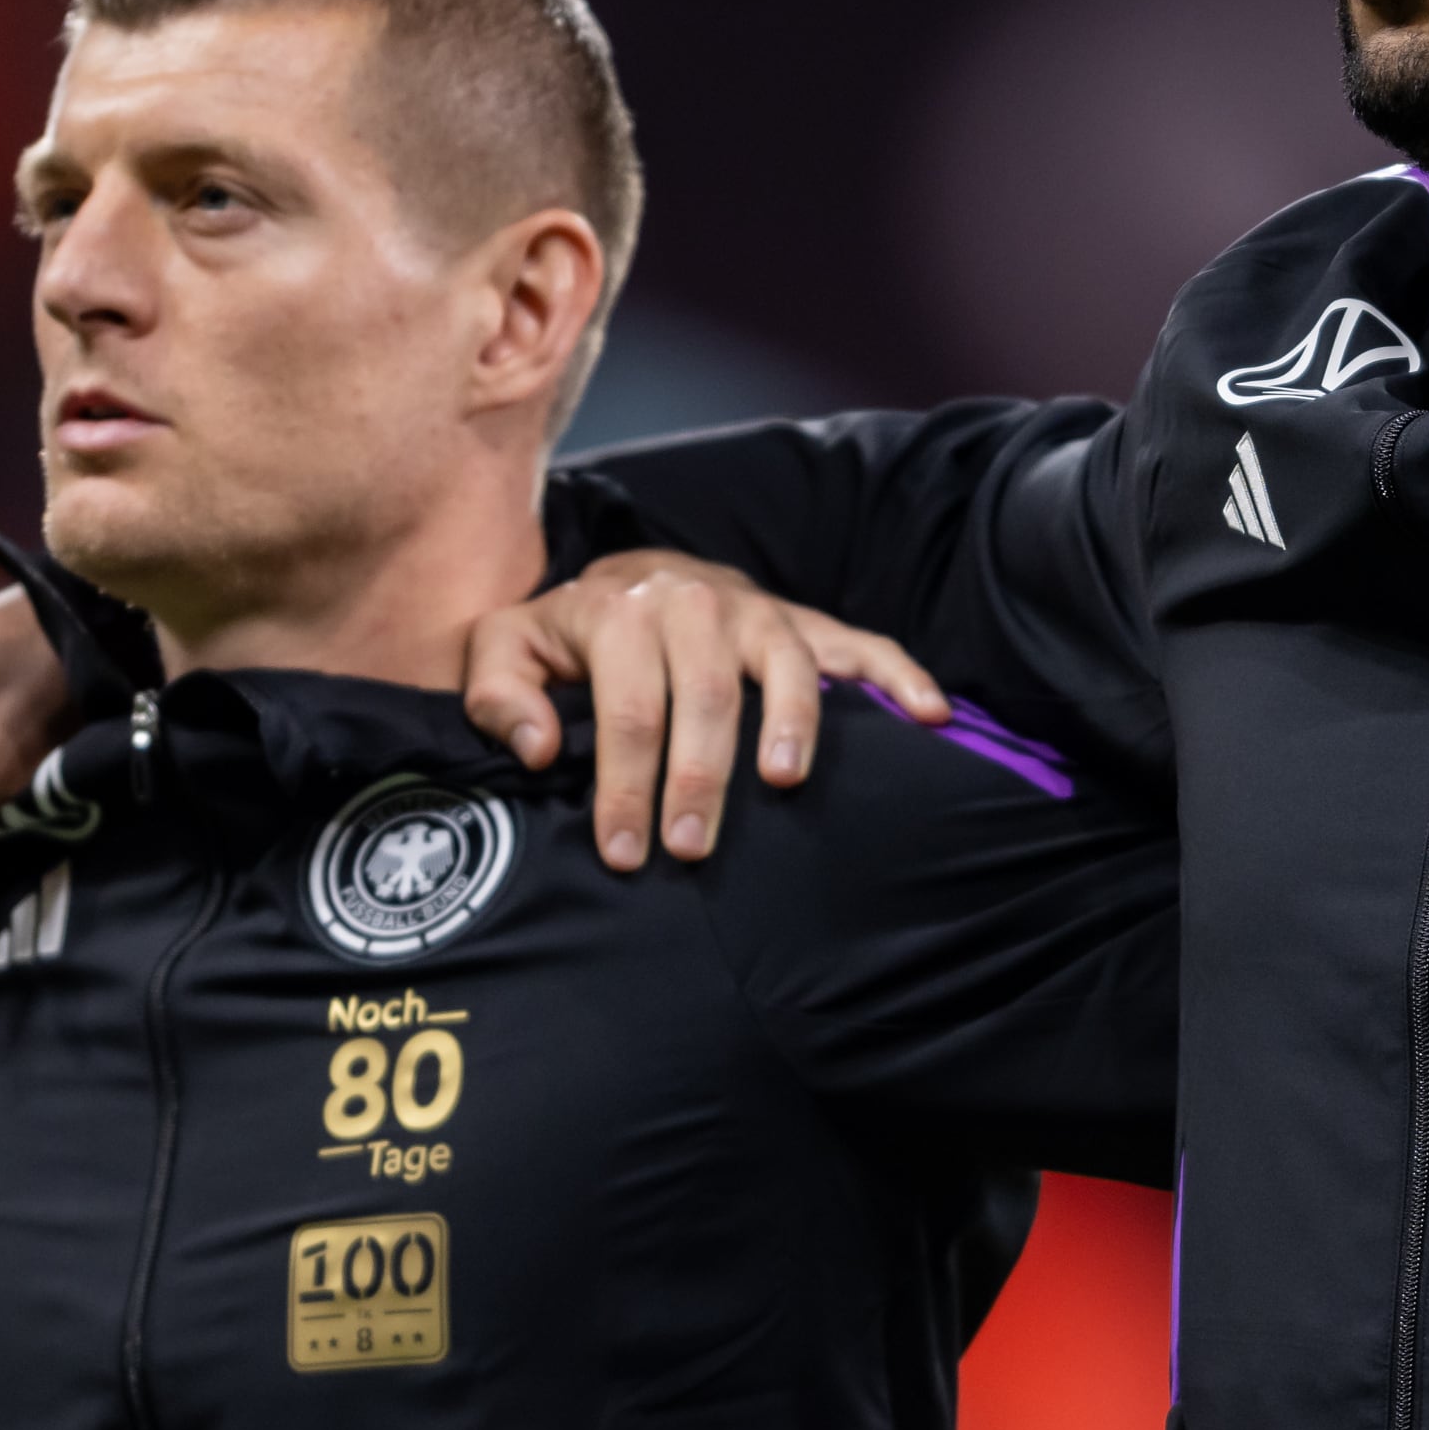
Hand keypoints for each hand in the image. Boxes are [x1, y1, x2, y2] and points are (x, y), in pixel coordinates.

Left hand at [460, 552, 950, 871]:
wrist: (637, 577)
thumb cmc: (570, 638)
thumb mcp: (507, 649)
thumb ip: (498, 694)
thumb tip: (540, 749)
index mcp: (619, 612)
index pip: (627, 707)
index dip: (624, 784)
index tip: (624, 852)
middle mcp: (693, 602)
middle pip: (704, 695)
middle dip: (698, 778)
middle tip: (692, 848)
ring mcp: (757, 612)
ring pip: (783, 665)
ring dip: (790, 723)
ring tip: (786, 784)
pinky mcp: (804, 622)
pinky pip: (861, 645)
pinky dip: (901, 677)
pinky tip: (930, 717)